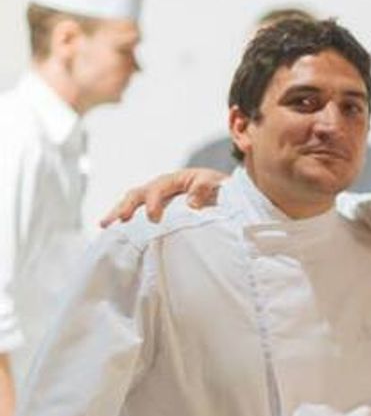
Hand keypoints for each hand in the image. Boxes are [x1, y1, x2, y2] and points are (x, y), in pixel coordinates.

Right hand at [99, 168, 227, 227]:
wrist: (221, 190)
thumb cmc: (217, 186)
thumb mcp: (215, 183)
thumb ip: (204, 189)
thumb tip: (191, 204)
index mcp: (173, 180)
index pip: (157, 189)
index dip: (153, 203)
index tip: (153, 218)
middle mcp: (160, 187)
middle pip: (137, 194)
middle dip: (125, 207)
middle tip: (116, 221)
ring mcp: (156, 199)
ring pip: (133, 203)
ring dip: (119, 213)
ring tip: (105, 225)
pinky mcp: (156, 210)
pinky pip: (138, 214)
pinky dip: (128, 223)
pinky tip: (118, 234)